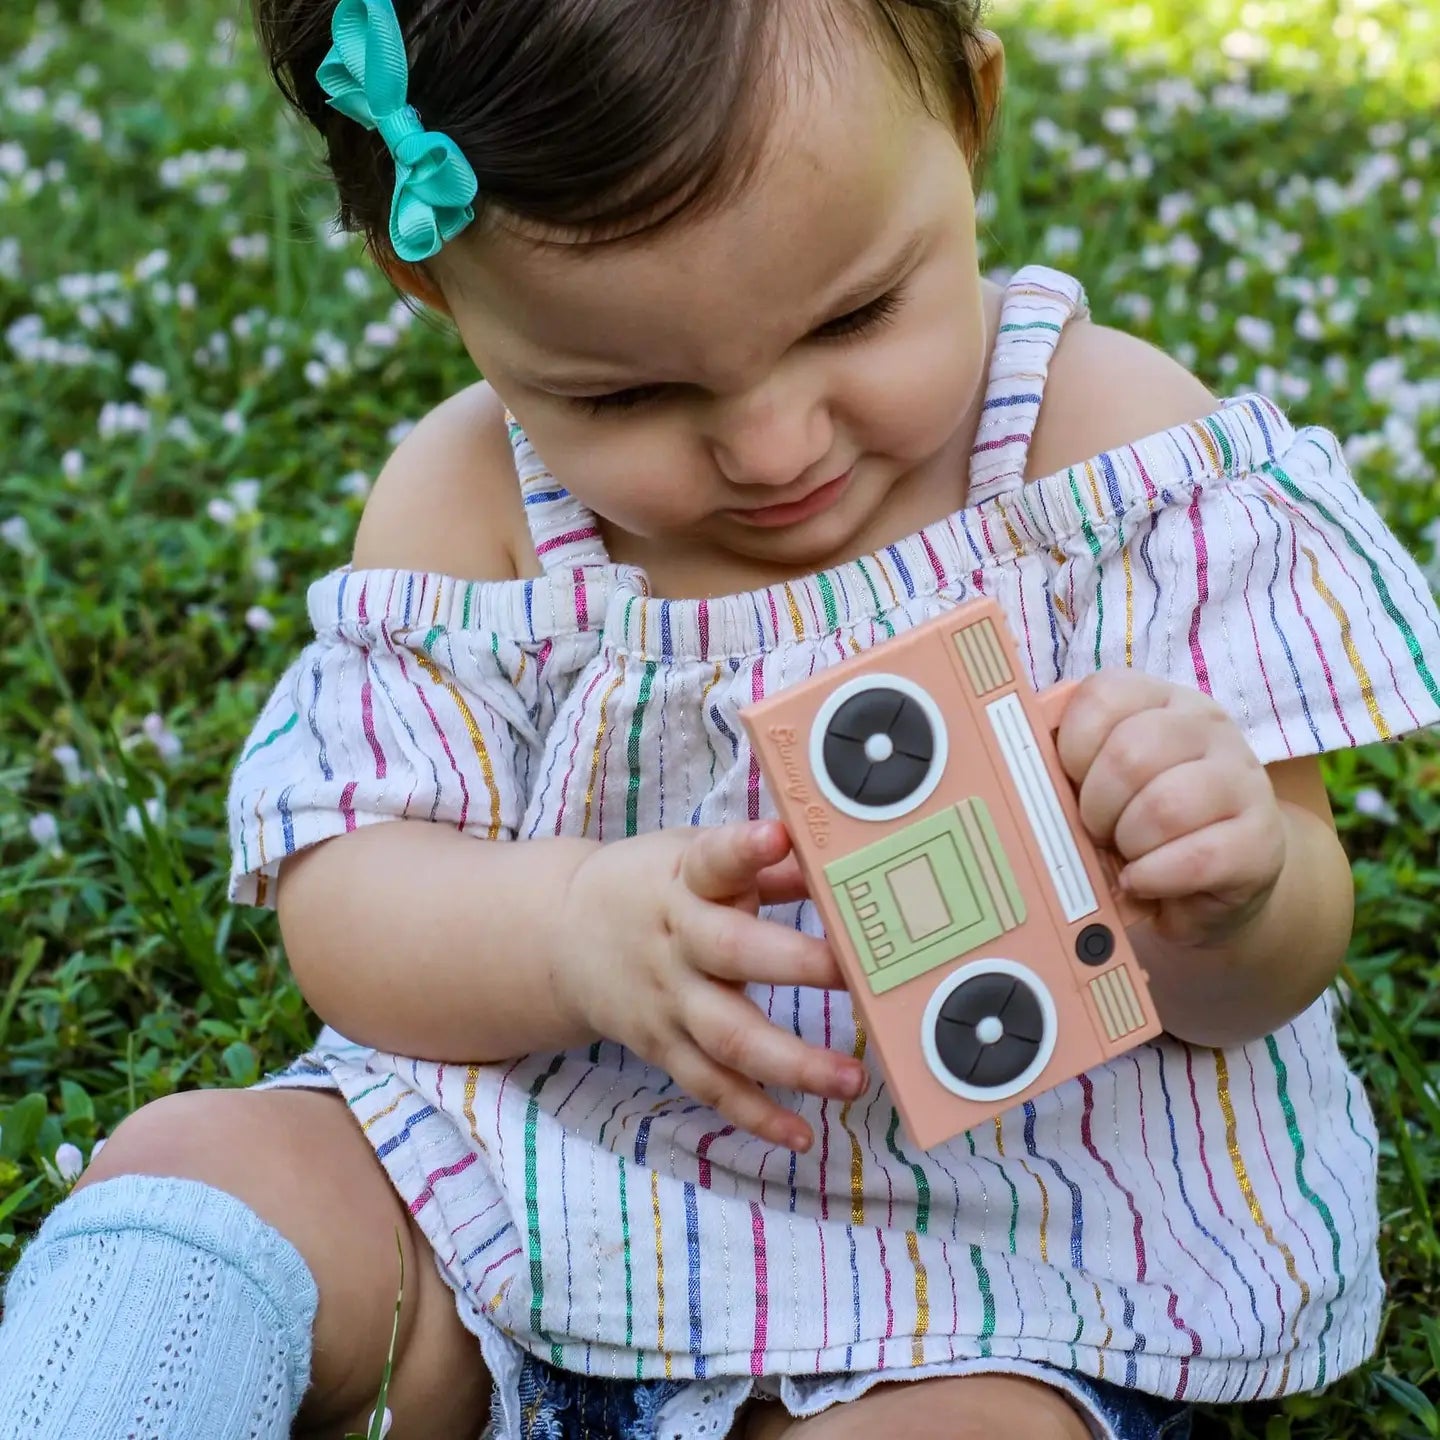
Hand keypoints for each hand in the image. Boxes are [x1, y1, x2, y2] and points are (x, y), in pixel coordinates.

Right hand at [553, 822, 865, 1150]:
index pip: (713, 860)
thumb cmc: (653, 887)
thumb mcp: (694, 857)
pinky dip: (754, 1114)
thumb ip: (764, 865)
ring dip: (792, 1063)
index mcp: (685, 881)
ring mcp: (669, 1001)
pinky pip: (710, 1086)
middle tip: (855, 971)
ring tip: (850, 1079)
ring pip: (728, 1037)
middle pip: (733, 954)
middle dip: (795, 963)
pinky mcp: (663, 1046)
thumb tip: (835, 859)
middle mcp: (676, 941)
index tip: (777, 835)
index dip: (744, 851)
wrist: (561, 935)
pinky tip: (801, 1135)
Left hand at [1056, 671, 1285, 947]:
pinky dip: (1154, 877)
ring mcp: (1243, 777)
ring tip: (1126, 856)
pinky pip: (1197, 857)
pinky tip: (1144, 881)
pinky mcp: (1263, 837)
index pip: (1102, 696)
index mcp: (1157, 699)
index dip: (1071, 750)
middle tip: (1096, 832)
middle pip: (1130, 752)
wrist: (1216, 878)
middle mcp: (1206, 724)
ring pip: (1165, 805)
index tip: (1071, 784)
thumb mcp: (1096, 784)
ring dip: (1128, 844)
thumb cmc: (1138, 824)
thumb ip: (1061, 762)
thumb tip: (1011, 763)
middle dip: (1096, 807)